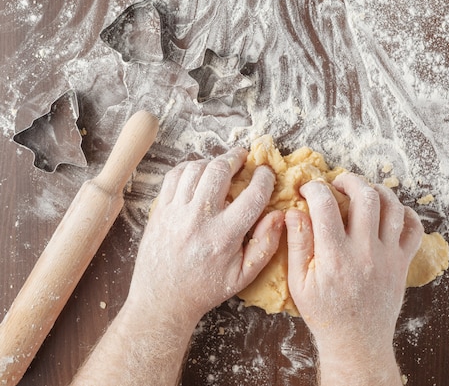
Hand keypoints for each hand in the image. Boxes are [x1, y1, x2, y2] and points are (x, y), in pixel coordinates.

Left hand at [126, 147, 283, 323]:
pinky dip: (189, 168)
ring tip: (222, 165)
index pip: (252, 195)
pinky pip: (174, 176)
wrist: (163, 299)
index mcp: (224, 236)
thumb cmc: (207, 288)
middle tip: (244, 157)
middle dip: (236, 158)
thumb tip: (279, 215)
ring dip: (212, 162)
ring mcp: (176, 212)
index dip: (264, 178)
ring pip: (196, 169)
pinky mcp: (160, 210)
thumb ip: (266, 244)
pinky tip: (199, 173)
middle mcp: (199, 219)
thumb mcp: (244, 276)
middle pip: (220, 171)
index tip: (267, 172)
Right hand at [285, 173, 422, 351]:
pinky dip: (406, 213)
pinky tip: (390, 211)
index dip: (314, 187)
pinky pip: (414, 229)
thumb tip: (294, 211)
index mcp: (334, 255)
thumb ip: (297, 244)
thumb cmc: (324, 313)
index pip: (325, 204)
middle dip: (349, 180)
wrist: (357, 342)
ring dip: (377, 191)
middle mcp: (364, 251)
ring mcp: (388, 256)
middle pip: (365, 196)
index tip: (307, 188)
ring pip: (392, 207)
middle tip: (338, 183)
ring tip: (363, 192)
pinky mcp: (402, 263)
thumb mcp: (298, 283)